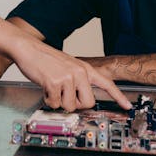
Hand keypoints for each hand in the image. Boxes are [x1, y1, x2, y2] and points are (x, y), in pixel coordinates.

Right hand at [11, 37, 130, 111]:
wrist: (29, 48)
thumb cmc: (46, 59)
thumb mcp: (68, 66)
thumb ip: (77, 80)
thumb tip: (80, 100)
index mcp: (84, 69)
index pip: (106, 83)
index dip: (118, 97)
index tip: (127, 107)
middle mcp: (79, 72)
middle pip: (88, 103)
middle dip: (76, 105)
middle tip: (65, 96)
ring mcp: (68, 77)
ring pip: (70, 106)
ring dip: (59, 102)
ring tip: (53, 88)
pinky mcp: (55, 82)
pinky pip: (55, 103)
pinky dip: (48, 99)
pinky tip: (45, 87)